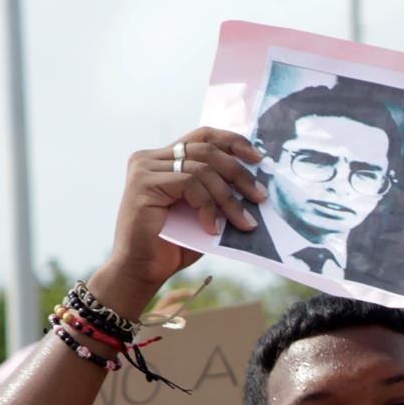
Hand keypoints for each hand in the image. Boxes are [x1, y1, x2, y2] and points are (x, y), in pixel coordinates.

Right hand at [92, 129, 266, 318]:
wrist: (143, 269)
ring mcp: (145, 168)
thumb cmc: (175, 243)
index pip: (203, 135)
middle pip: (207, 150)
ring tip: (243, 223)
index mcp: (165, 158)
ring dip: (228, 198)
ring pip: (202, 169)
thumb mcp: (205, 212)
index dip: (233, 142)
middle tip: (260, 197)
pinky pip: (189, 184)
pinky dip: (208, 206)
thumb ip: (219, 192)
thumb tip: (257, 185)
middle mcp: (151, 157)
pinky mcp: (144, 184)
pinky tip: (212, 228)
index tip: (259, 159)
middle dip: (239, 174)